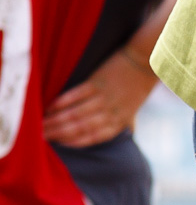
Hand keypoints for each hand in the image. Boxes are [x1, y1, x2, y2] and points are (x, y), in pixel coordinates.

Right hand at [42, 50, 156, 146]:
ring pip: (75, 114)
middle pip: (80, 128)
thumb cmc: (140, 84)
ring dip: (55, 120)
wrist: (145, 59)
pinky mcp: (97, 81)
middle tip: (40, 137)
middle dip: (58, 134)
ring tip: (40, 124)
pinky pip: (76, 95)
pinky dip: (61, 102)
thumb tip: (130, 134)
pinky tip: (50, 107)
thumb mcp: (137, 106)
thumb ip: (128, 120)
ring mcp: (104, 96)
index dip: (73, 143)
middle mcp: (111, 111)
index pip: (93, 137)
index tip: (57, 145)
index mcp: (120, 120)